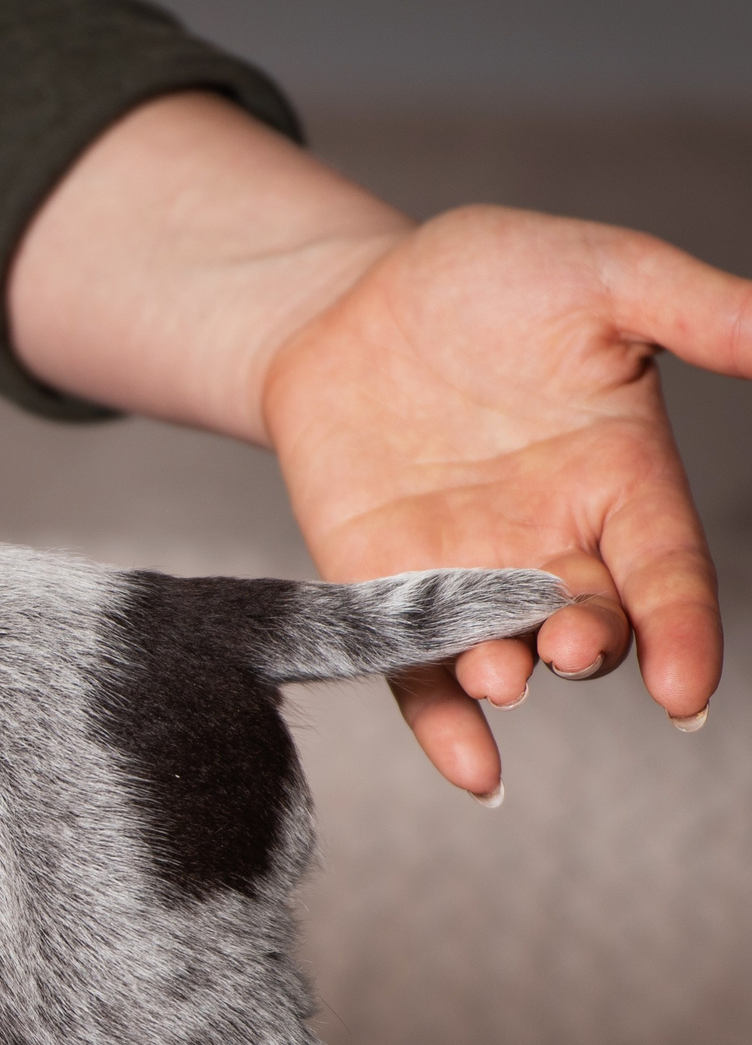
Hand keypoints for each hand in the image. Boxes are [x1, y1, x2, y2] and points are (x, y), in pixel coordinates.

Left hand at [263, 206, 726, 793]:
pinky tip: (469, 768)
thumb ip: (695, 313)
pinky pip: (416, 667)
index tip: (685, 688)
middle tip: (575, 643)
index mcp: (619, 479)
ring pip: (503, 648)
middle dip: (590, 646)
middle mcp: (551, 541)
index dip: (684, 631)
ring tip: (502, 674)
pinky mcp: (381, 585)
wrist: (349, 296)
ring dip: (507, 674)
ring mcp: (464, 570)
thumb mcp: (601, 276)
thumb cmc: (483, 279)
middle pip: (590, 621)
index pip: (668, 572)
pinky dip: (440, 720)